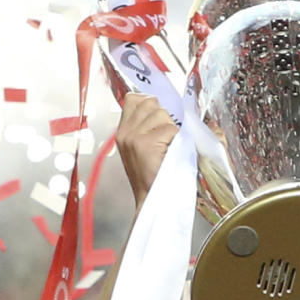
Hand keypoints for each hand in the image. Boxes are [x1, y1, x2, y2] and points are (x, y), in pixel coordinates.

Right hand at [116, 93, 179, 208]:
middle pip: (150, 103)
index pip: (133, 99)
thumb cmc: (154, 177)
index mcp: (122, 132)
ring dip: (172, 129)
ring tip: (168, 147)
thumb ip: (145, 127)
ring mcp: (134, 137)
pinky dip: (177, 140)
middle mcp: (125, 132)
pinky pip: (170, 129)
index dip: (150, 104)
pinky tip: (171, 153)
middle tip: (167, 138)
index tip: (160, 119)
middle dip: (164, 116)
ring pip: (162, 114)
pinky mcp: (145, 144)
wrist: (153, 200)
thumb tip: (160, 108)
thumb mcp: (142, 149)